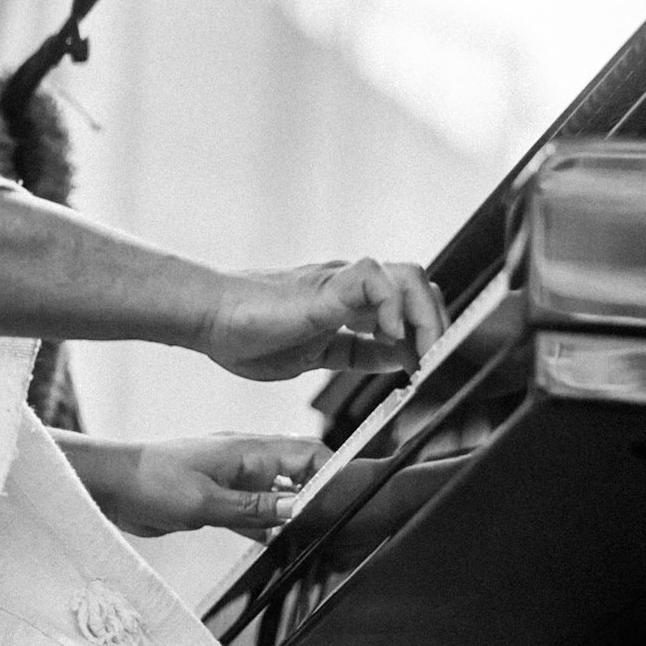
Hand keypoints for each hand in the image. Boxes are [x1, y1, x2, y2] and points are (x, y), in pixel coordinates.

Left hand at [56, 432, 327, 538]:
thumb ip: (254, 507)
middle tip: (341, 524)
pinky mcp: (219, 499)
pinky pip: (256, 511)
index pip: (308, 454)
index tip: (353, 498)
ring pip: (279, 494)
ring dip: (296, 512)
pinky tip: (282, 545)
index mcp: (249, 451)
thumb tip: (299, 509)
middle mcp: (247, 461)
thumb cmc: (152, 482)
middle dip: (321, 493)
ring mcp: (234, 480)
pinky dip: (270, 525)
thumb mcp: (206, 501)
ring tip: (319, 538)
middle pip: (300, 472)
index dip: (334, 472)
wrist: (110, 487)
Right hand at [201, 259, 445, 382]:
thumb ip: (355, 353)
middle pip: (417, 287)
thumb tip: (394, 358)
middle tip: (435, 364)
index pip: (407, 307)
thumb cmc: (245, 335)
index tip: (430, 369)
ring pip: (407, 277)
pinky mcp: (324, 287)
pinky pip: (373, 279)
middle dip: (437, 326)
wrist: (208, 318)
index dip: (427, 336)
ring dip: (426, 316)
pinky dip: (392, 307)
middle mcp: (349, 287)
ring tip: (423, 352)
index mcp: (347, 303)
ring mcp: (339, 283)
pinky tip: (390, 336)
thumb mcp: (316, 355)